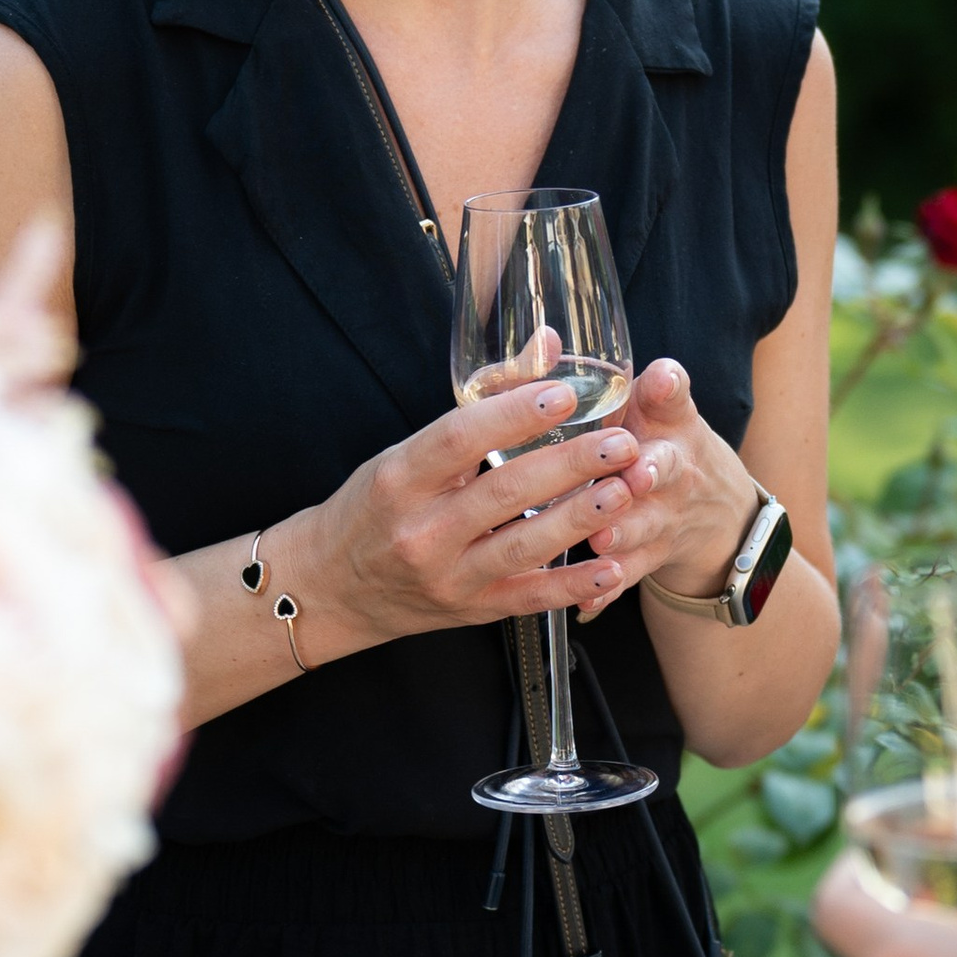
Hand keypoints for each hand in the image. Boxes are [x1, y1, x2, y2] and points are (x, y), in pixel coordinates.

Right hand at [283, 375, 646, 643]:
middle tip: (619, 442)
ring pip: (523, 546)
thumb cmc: (374, 507)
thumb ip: (480, 404)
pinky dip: (573, 585)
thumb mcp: (406, 453)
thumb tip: (547, 345)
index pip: (460, 439)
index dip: (514, 415)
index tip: (563, 395)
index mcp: (400, 479)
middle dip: (569, 465)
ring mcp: (447, 576)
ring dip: (580, 518)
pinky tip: (612, 566)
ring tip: (624, 489)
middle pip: (504, 491)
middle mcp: (421, 530)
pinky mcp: (470, 612)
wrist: (331, 586)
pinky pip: (528, 598)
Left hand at [575, 359, 757, 618]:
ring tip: (601, 538)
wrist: (716, 512)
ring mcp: (664, 519)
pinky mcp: (651, 557)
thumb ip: (608, 377)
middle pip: (664, 473)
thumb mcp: (652, 407)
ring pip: (644, 528)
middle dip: (648, 473)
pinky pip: (628, 576)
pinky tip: (588, 601)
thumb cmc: (661, 442)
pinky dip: (607, 589)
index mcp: (669, 426)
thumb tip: (545, 338)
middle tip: (629, 479)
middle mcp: (673, 472)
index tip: (660, 386)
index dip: (667, 392)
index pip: (673, 403)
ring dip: (625, 532)